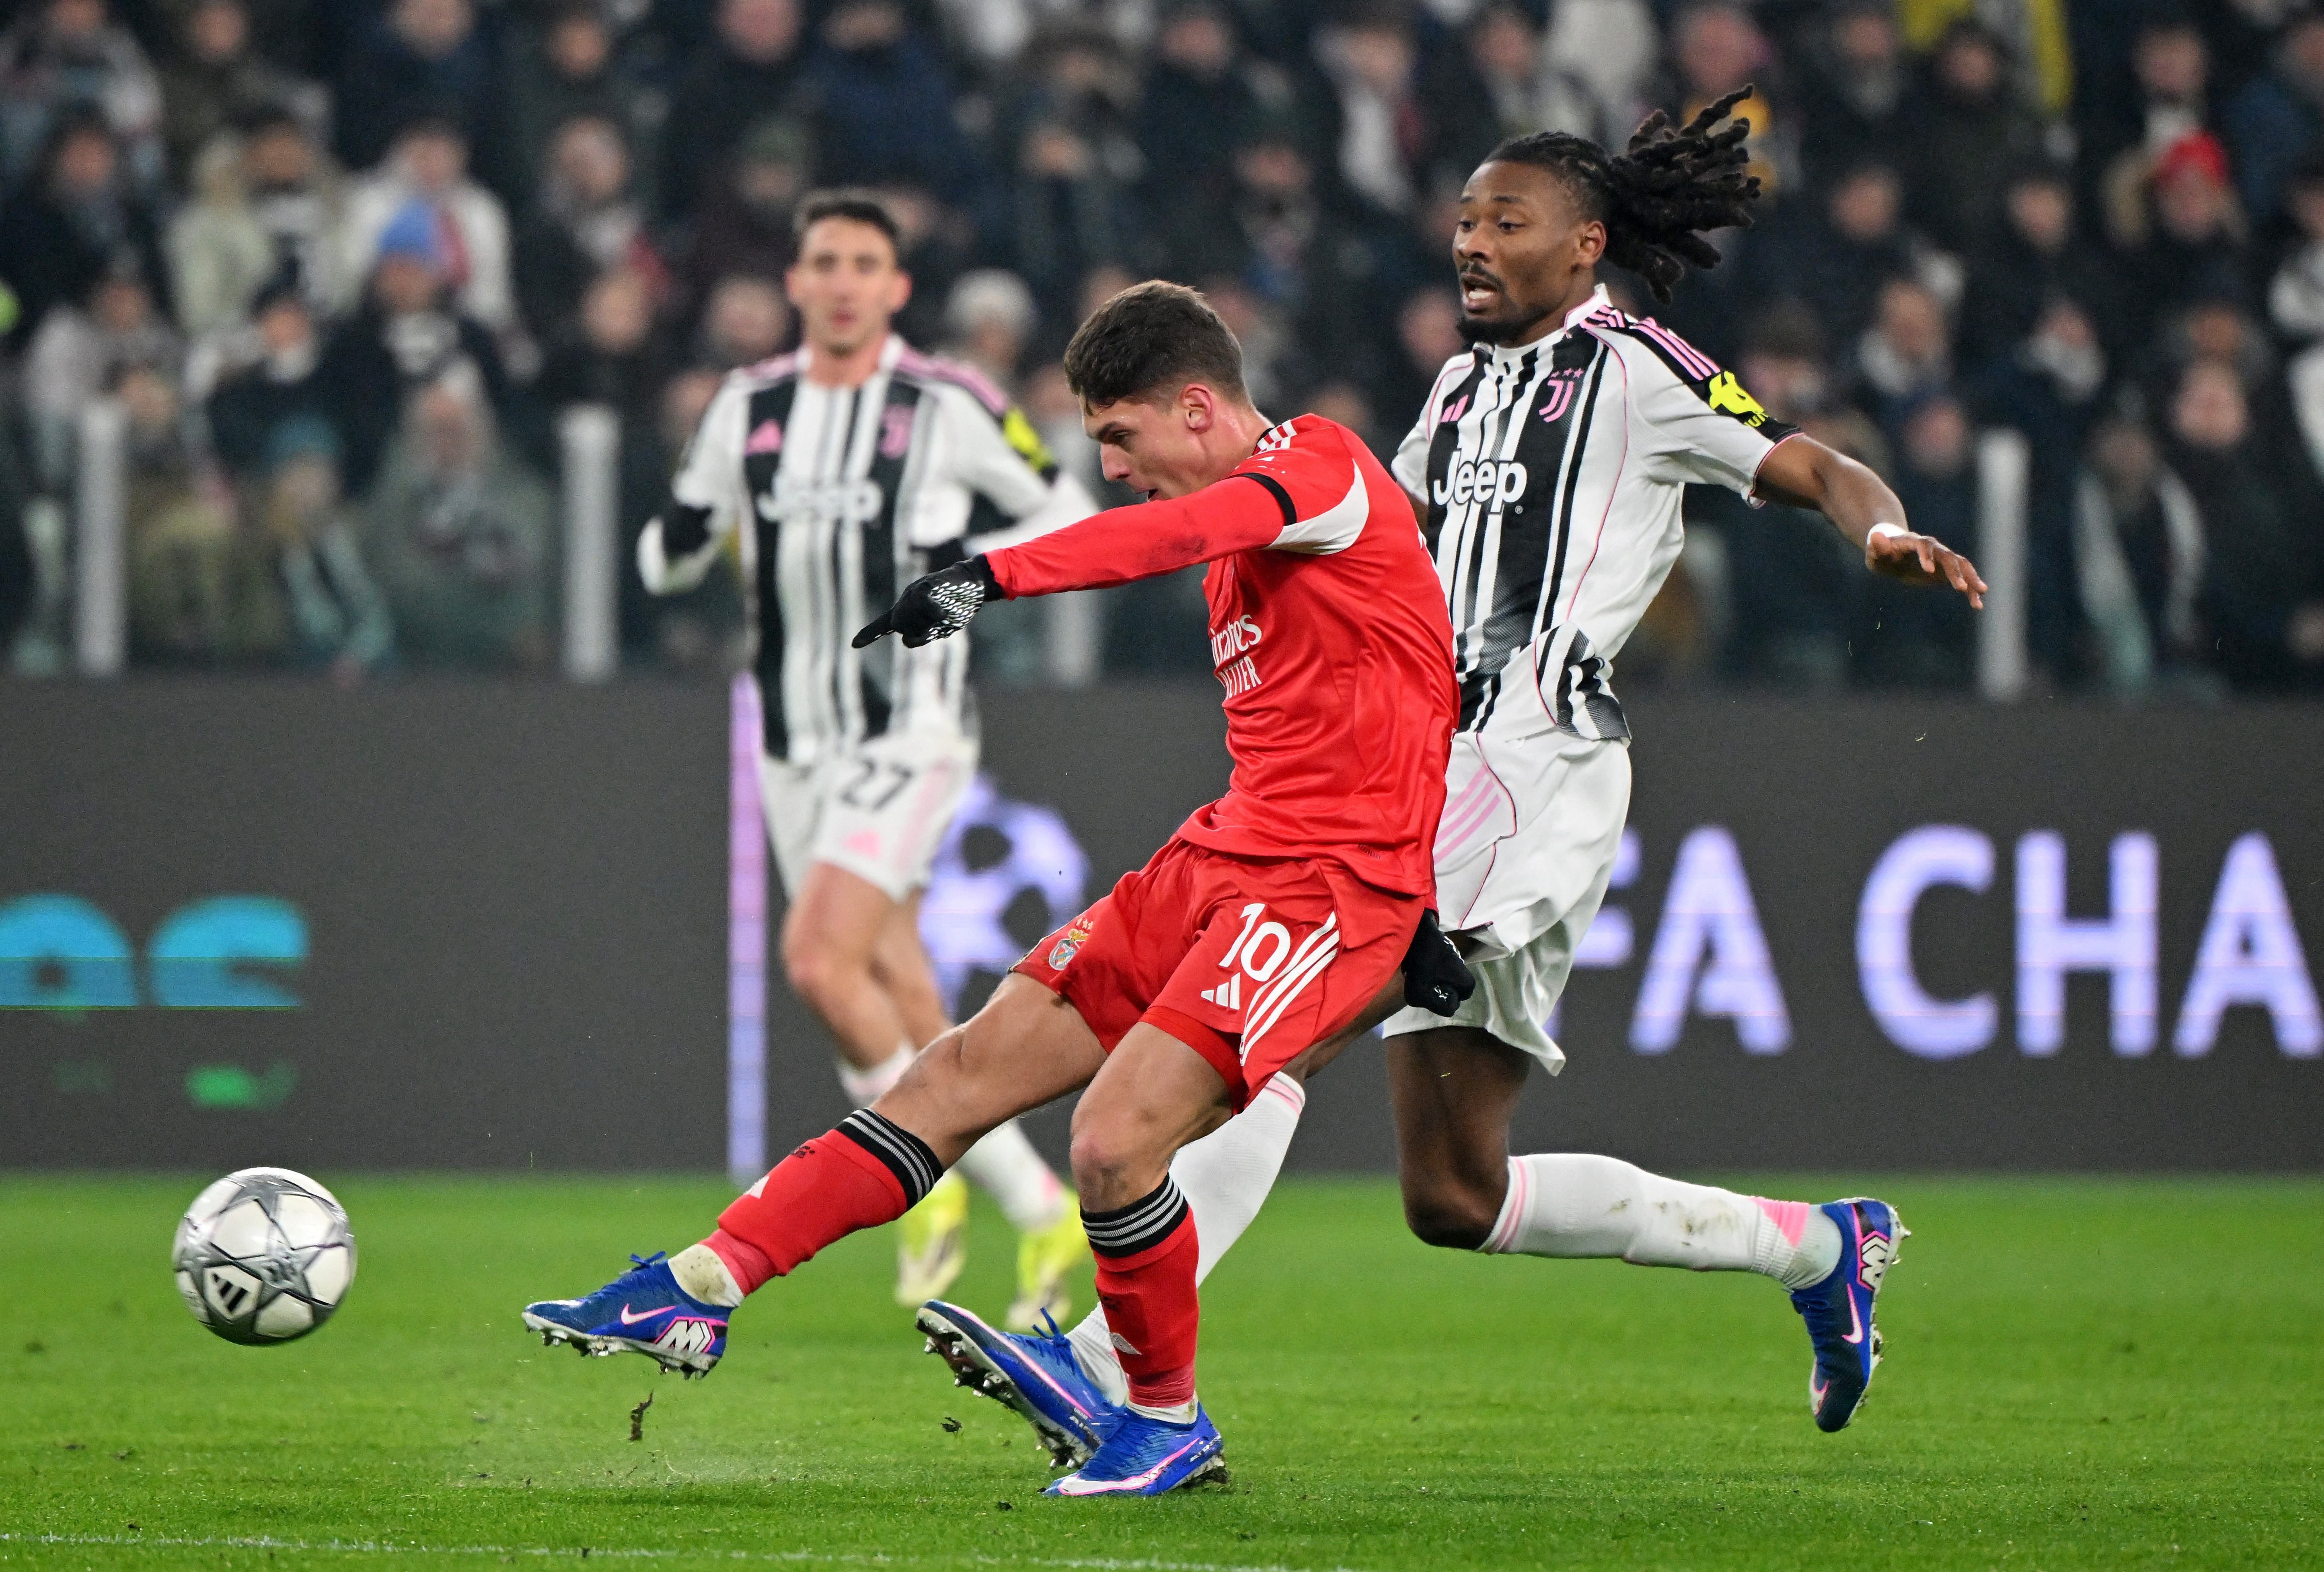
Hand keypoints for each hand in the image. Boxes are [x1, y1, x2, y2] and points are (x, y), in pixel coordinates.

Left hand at [853, 557, 997, 648]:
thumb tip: (906, 641)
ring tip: (944, 613)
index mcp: (907, 611)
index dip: (870, 634)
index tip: (854, 644)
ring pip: (908, 615)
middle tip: (936, 624)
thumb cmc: (957, 606)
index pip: (884, 624)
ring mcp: (915, 591)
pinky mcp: (927, 584)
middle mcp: (907, 600)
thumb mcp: (940, 627)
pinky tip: (942, 613)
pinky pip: (921, 601)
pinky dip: (931, 611)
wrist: (972, 584)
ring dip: (927, 622)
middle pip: (899, 625)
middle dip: (916, 630)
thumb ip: (922, 635)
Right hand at [1401, 908, 1475, 1016]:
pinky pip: (1434, 986)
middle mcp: (1413, 999)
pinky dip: (1438, 978)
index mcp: (1419, 999)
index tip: (1447, 976)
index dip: (1454, 992)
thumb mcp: (1460, 972)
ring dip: (1445, 982)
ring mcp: (1411, 990)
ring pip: (1440, 993)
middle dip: (1450, 987)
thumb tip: (1463, 992)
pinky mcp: (1413, 981)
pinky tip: (1436, 965)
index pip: (1449, 1008)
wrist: (1417, 930)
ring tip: (1440, 966)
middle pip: (1444, 1001)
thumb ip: (1467, 989)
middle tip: (1444, 970)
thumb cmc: (1436, 951)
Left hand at [1866, 528, 1986, 609]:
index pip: (1924, 546)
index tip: (1928, 571)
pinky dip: (1970, 590)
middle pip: (1947, 557)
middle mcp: (1934, 548)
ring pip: (1961, 566)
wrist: (1893, 555)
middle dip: (1955, 572)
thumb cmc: (1881, 553)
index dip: (1926, 557)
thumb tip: (1876, 537)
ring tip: (1981, 593)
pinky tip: (1977, 604)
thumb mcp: (1875, 552)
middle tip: (1961, 588)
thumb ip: (1877, 547)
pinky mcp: (1947, 571)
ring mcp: (1943, 559)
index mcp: (1915, 542)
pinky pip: (1963, 578)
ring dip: (1971, 578)